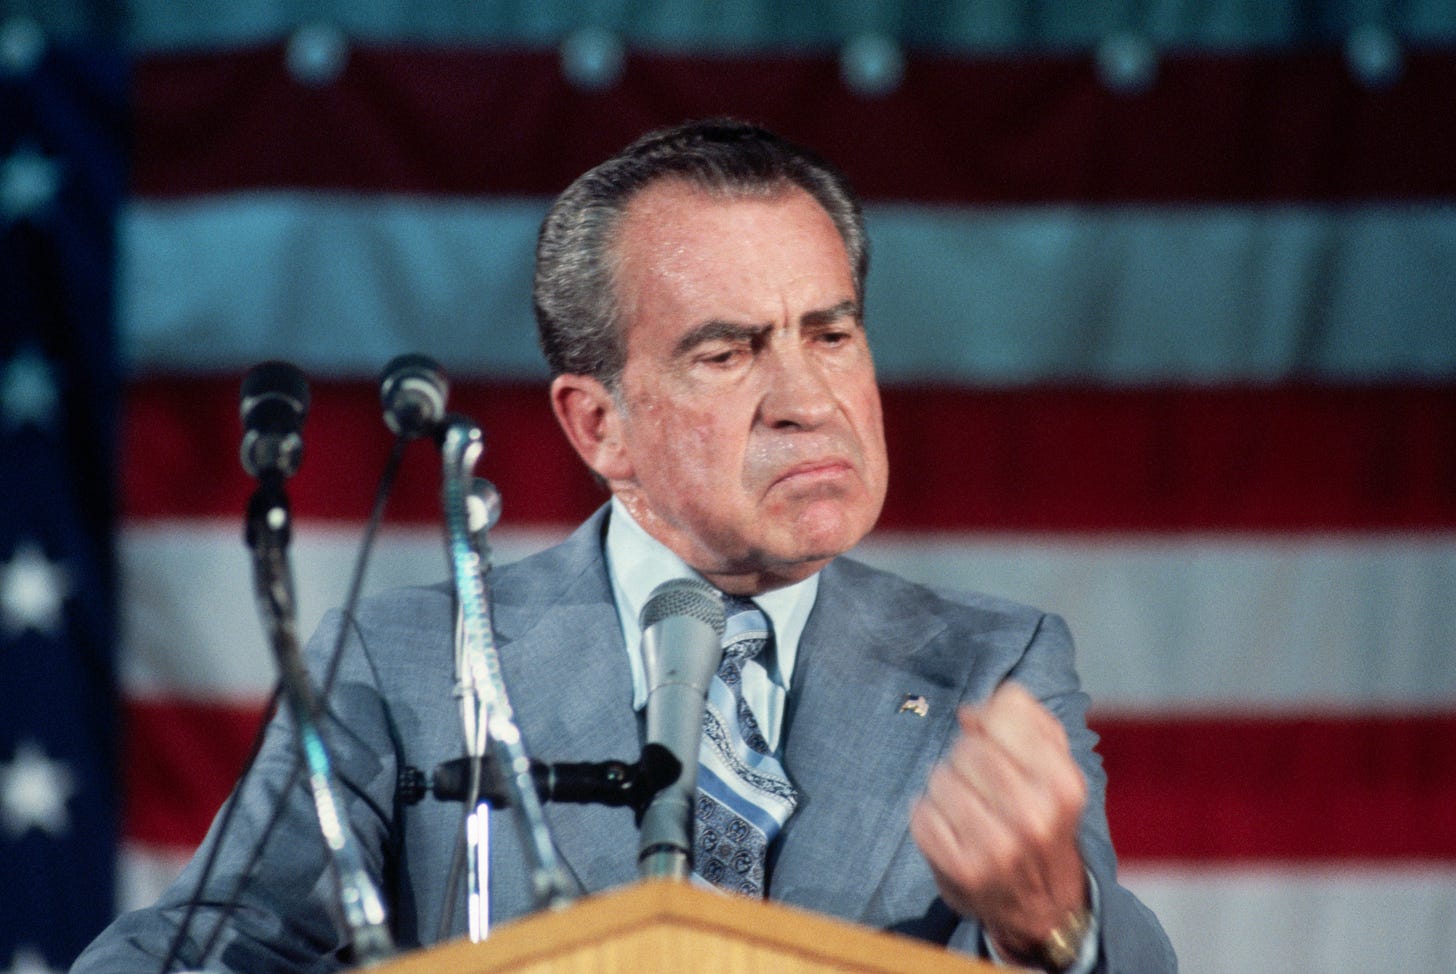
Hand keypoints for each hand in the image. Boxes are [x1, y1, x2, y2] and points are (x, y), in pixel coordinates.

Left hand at [908, 682, 1088, 960]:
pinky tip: (951, 826)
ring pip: (940, 777)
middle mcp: (1033, 818)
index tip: (993, 738)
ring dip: (946, 784)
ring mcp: (994, 848)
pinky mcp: (959, 869)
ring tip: (966, 804)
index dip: (990, 722)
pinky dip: (929, 813)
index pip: (1003, 716)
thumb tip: (971, 710)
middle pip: (968, 748)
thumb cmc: (1044, 824)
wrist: (1044, 906)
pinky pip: (922, 812)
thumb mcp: (1056, 772)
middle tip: (980, 781)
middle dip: (967, 756)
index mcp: (1063, 786)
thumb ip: (1027, 725)